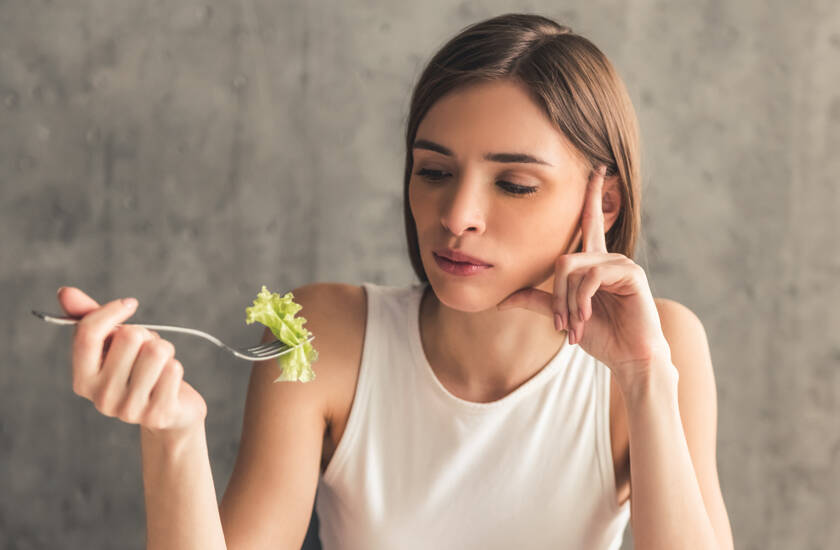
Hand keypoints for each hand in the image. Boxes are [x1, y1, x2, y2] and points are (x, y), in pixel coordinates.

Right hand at [58, 287, 206, 435]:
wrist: (169, 411)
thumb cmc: (138, 370)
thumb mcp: (114, 344)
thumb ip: (91, 319)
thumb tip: (64, 292)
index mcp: (83, 379)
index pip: (88, 334)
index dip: (110, 311)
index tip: (129, 304)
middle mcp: (101, 397)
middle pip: (130, 336)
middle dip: (146, 336)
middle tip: (146, 353)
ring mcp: (128, 408)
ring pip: (156, 350)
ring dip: (164, 350)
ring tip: (159, 366)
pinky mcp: (157, 414)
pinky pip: (173, 369)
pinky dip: (175, 367)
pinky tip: (169, 382)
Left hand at [496, 165, 671, 381]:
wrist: (628, 357)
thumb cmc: (601, 335)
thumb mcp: (564, 315)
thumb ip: (537, 301)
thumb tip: (502, 299)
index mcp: (595, 262)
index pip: (591, 221)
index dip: (592, 194)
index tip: (597, 167)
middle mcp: (608, 257)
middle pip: (563, 259)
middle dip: (558, 296)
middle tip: (563, 325)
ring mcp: (621, 263)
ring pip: (573, 268)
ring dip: (568, 302)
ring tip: (575, 325)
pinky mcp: (631, 274)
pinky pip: (591, 276)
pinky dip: (581, 300)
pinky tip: (585, 318)